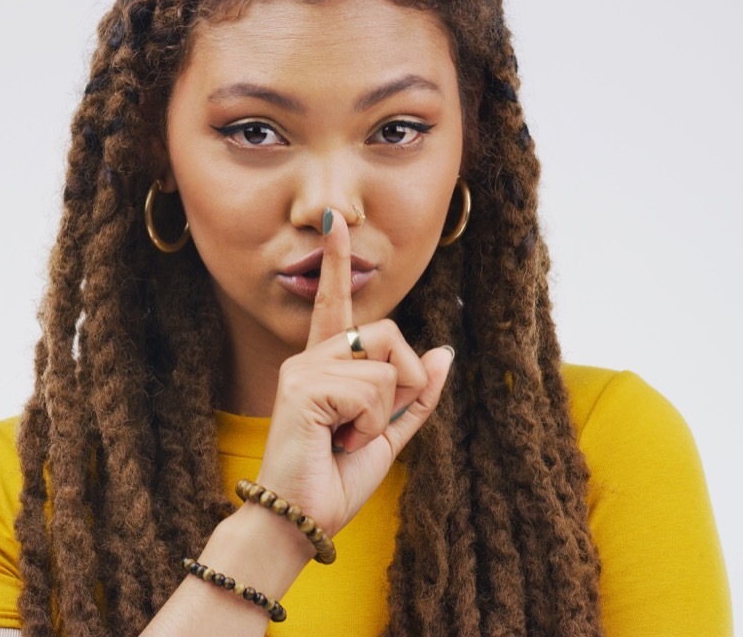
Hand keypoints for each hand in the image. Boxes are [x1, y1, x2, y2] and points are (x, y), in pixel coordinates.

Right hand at [254, 209, 452, 537]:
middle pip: (388, 334)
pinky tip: (338, 443)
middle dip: (402, 383)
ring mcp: (304, 368)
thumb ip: (416, 396)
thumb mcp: (386, 436)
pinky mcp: (304, 385)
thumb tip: (444, 352)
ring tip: (347, 440)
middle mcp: (310, 358)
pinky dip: (369, 424)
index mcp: (326, 366)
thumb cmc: (333, 482)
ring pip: (385, 363)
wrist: (298, 522)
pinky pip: (372, 388)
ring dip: (383, 413)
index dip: (336, 263)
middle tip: (370, 427)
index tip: (333, 221)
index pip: (334, 305)